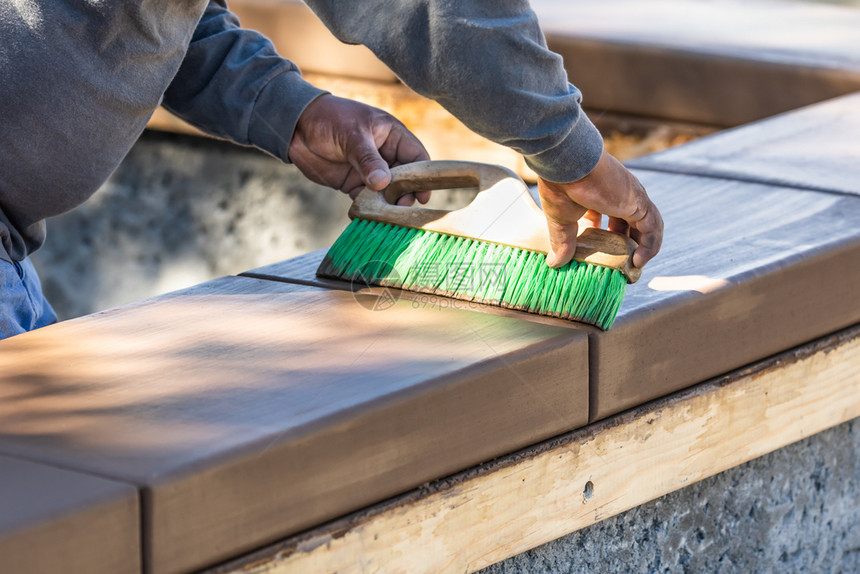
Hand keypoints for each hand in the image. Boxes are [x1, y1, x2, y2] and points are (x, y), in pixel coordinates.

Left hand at [288, 94, 430, 204]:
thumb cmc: (329, 119)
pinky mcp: (354, 183)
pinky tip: (370, 215)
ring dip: (388, 203)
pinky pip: (368, 199)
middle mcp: (385, 154)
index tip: (422, 194)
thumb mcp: (352, 136)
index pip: (416, 156)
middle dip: (406, 193)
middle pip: (405, 178)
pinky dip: (370, 208)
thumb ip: (368, 160)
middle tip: (402, 207)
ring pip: (388, 192)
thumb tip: (383, 184)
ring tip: (387, 214)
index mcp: (392, 135)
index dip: (422, 175)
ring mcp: (370, 170)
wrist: (296, 126)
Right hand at [537, 150, 662, 268]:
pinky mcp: (639, 203)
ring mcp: (631, 198)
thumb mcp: (560, 218)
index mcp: (602, 195)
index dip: (611, 238)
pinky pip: (653, 229)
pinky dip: (650, 246)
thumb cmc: (560, 184)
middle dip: (628, 244)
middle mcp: (620, 195)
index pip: (613, 218)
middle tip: (621, 264)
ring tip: (633, 266)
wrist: (566, 164)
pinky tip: (638, 261)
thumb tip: (555, 262)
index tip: (603, 255)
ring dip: (643, 247)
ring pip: (647, 226)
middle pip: (632, 223)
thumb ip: (562, 240)